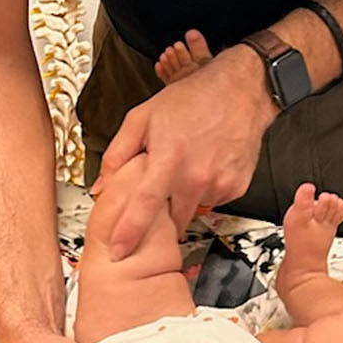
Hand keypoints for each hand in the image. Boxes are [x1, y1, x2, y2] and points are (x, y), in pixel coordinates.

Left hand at [94, 47, 274, 255]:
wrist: (241, 90)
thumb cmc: (193, 99)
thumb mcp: (142, 117)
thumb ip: (118, 153)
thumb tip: (102, 184)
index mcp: (168, 158)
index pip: (144, 206)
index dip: (129, 232)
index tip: (118, 252)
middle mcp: (196, 175)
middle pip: (170, 219)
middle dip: (160, 215)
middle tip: (162, 185)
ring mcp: (219, 183)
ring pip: (192, 209)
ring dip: (184, 197)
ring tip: (186, 165)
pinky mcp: (236, 187)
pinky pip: (213, 201)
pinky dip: (205, 190)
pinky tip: (205, 165)